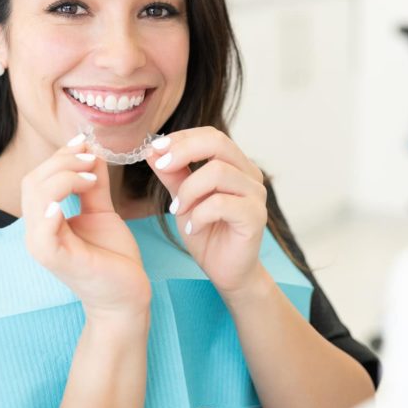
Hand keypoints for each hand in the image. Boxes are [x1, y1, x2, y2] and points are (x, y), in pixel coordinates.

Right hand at [22, 139, 150, 318]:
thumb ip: (93, 184)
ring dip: (65, 175)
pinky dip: (53, 206)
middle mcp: (37, 231)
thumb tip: (91, 150)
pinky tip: (76, 191)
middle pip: (33, 180)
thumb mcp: (102, 211)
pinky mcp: (55, 258)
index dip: (60, 155)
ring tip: (92, 177)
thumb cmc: (112, 258)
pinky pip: (43, 228)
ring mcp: (42, 245)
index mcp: (44, 220)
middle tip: (93, 159)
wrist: (126, 296)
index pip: (38, 177)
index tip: (86, 143)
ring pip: (36, 195)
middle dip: (63, 161)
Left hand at [146, 126, 267, 295]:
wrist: (226, 271)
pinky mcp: (255, 217)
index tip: (154, 149)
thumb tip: (152, 150)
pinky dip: (199, 215)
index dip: (182, 138)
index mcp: (235, 165)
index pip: (211, 135)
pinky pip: (221, 204)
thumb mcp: (183, 199)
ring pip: (218, 172)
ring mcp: (255, 195)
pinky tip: (192, 229)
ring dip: (189, 190)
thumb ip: (172, 174)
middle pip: (218, 143)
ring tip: (178, 210)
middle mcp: (249, 174)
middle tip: (161, 166)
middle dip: (183, 151)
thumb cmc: (207, 234)